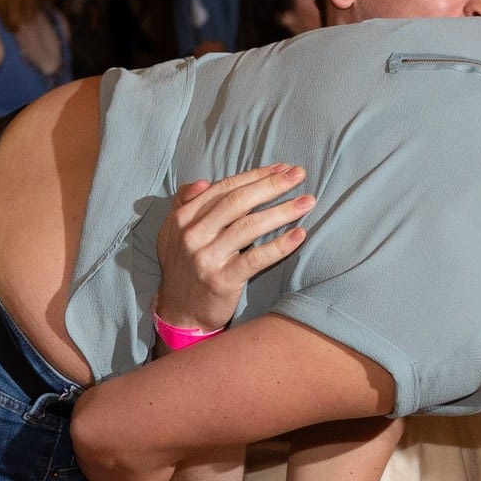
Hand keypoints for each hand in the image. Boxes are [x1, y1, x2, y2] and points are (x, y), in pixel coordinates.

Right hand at [155, 165, 312, 333]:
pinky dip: (279, 246)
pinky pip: (256, 259)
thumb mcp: (172, 233)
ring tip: (307, 202)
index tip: (282, 168)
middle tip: (300, 175)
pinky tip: (299, 235)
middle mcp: (193, 235)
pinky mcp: (222, 280)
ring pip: (249, 227)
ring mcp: (207, 258)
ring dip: (282, 211)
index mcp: (183, 217)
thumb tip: (202, 181)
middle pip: (238, 201)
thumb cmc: (184, 268)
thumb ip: (184, 204)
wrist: (180, 312)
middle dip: (272, 185)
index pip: (225, 188)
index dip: (256, 176)